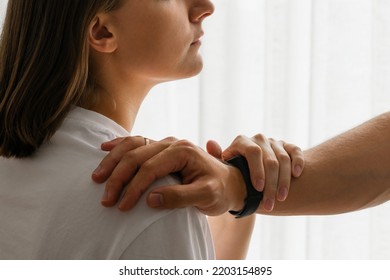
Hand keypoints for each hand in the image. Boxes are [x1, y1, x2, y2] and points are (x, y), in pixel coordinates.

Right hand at [92, 137, 245, 215]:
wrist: (230, 182)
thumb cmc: (220, 190)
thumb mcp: (206, 196)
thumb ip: (180, 197)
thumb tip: (150, 200)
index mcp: (183, 151)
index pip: (150, 168)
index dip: (134, 187)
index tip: (123, 206)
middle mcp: (172, 143)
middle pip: (137, 156)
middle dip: (118, 177)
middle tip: (106, 199)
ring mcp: (166, 143)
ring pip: (132, 146)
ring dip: (113, 160)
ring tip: (97, 177)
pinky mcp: (161, 148)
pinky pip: (136, 142)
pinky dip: (119, 145)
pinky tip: (104, 148)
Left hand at [206, 134, 303, 210]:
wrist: (246, 175)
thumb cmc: (232, 173)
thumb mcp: (222, 168)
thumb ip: (217, 157)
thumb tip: (211, 143)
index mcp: (241, 142)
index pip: (252, 152)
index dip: (256, 170)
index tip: (257, 188)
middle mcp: (258, 139)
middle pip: (270, 159)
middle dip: (271, 184)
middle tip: (269, 203)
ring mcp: (273, 142)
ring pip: (283, 159)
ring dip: (284, 181)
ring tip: (280, 198)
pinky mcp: (286, 147)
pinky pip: (295, 151)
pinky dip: (297, 162)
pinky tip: (296, 175)